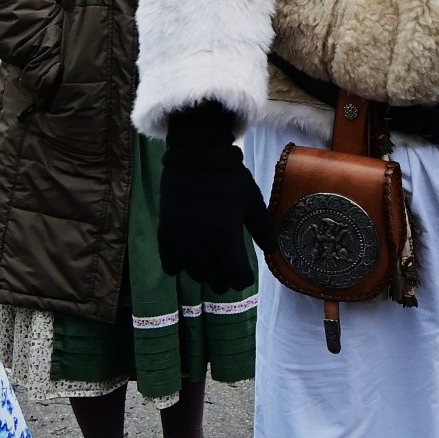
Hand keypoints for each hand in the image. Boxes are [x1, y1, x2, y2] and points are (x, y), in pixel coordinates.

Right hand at [158, 100, 273, 291]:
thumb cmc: (230, 178)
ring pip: (194, 275)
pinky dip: (180, 266)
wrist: (197, 156)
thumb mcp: (253, 202)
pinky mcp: (165, 233)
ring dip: (205, 273)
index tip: (246, 275)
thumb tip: (272, 251)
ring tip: (211, 263)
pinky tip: (188, 258)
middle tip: (230, 269)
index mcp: (226, 236)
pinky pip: (170, 265)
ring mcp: (181, 240)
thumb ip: (263, 230)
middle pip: (215, 281)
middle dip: (226, 279)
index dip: (244, 278)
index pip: (237, 276)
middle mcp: (202, 244)